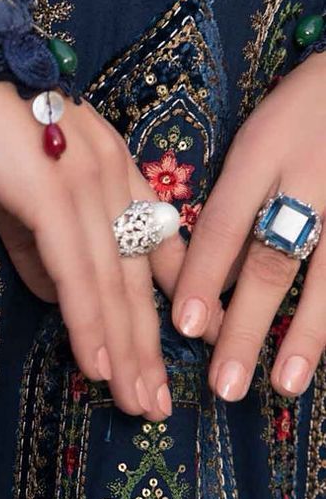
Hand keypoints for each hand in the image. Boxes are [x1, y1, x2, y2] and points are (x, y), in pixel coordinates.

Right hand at [0, 79, 206, 419]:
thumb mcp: (14, 203)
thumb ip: (41, 253)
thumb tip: (62, 304)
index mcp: (110, 177)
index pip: (147, 255)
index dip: (160, 315)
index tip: (164, 367)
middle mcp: (112, 177)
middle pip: (138, 279)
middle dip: (149, 350)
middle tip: (156, 409)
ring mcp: (87, 182)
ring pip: (115, 284)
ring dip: (127, 351)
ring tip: (136, 403)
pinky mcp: (53, 193)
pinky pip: (77, 273)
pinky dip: (89, 325)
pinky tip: (98, 366)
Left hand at [171, 54, 325, 399]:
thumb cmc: (302, 114)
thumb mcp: (258, 141)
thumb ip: (232, 208)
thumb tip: (201, 293)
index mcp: (265, 151)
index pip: (225, 222)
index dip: (204, 276)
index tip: (187, 327)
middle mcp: (310, 175)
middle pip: (273, 260)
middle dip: (246, 327)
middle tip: (225, 385)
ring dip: (304, 334)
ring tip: (284, 384)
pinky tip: (320, 352)